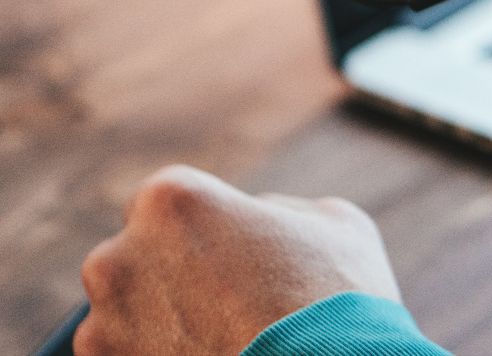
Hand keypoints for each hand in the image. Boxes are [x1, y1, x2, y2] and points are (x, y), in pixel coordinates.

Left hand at [76, 165, 402, 355]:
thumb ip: (279, 210)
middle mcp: (117, 256)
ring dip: (159, 325)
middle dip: (172, 274)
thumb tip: (257, 218)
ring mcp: (102, 325)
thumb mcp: (334, 225)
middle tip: (228, 303)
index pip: (165, 199)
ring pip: (124, 315)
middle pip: (136, 256)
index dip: (201, 226)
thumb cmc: (338, 301)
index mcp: (171, 200)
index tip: (230, 253)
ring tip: (222, 342)